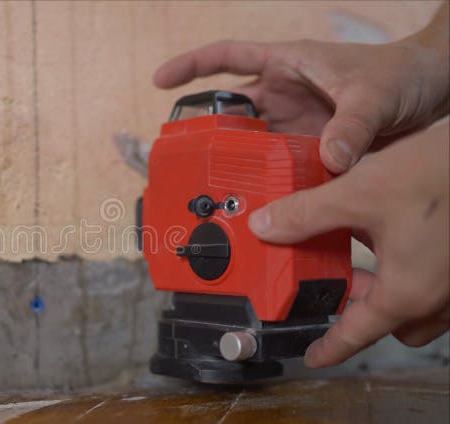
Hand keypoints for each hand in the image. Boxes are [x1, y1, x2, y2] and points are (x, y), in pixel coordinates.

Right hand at [153, 8, 448, 173]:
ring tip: (219, 191)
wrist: (436, 90)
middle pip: (232, 113)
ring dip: (238, 167)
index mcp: (286, 64)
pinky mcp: (312, 150)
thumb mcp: (375, 93)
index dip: (191, 67)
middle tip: (186, 161)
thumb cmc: (404, 72)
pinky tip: (262, 205)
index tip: (160, 82)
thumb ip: (352, 124)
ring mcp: (296, 124)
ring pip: (253, 146)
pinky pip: (281, 168)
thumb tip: (331, 157)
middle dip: (208, 134)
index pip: (227, 59)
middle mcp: (284, 95)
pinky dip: (271, 185)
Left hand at [247, 127, 448, 366]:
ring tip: (366, 253)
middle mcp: (440, 297)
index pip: (358, 334)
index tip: (314, 358)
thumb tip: (265, 225)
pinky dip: (413, 272)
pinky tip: (400, 232)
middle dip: (362, 309)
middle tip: (336, 284)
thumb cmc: (441, 174)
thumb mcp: (359, 191)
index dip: (331, 348)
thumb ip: (306, 214)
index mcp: (408, 292)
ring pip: (418, 307)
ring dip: (389, 290)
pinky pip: (437, 285)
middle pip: (391, 323)